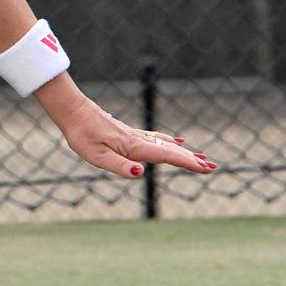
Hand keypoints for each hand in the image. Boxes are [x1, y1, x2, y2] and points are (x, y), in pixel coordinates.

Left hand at [46, 89, 214, 182]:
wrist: (73, 112)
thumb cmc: (82, 136)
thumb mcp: (97, 157)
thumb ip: (120, 166)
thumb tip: (141, 173)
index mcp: (134, 147)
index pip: (167, 157)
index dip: (187, 163)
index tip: (205, 168)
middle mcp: (139, 140)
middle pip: (171, 150)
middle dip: (192, 159)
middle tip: (213, 167)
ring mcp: (135, 135)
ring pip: (166, 144)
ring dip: (184, 152)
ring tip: (201, 158)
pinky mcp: (129, 133)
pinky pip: (156, 139)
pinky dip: (170, 143)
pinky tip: (176, 141)